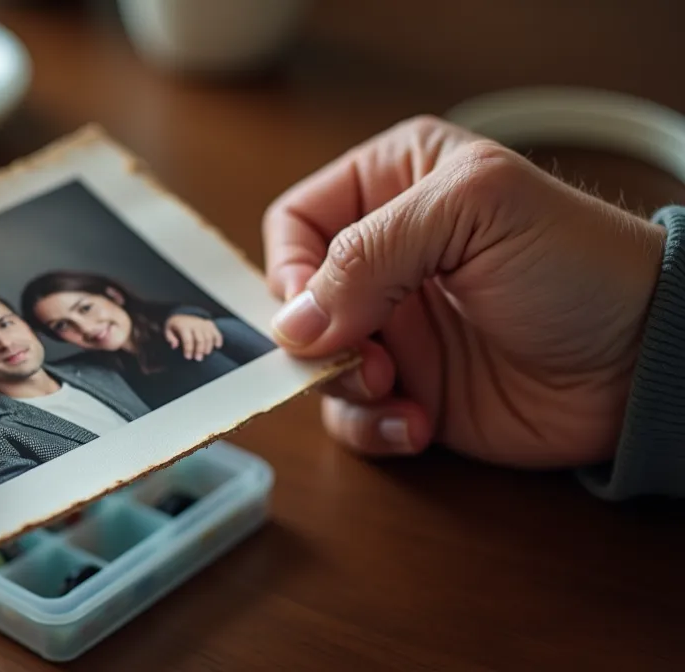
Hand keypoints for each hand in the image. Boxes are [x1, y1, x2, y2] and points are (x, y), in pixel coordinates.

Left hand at [165, 314, 223, 360]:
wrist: (182, 315)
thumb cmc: (175, 326)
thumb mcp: (168, 330)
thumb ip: (170, 338)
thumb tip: (174, 346)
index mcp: (184, 326)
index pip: (188, 339)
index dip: (188, 349)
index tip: (188, 357)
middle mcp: (195, 324)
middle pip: (200, 339)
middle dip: (199, 350)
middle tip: (198, 359)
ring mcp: (203, 324)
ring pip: (209, 337)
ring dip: (208, 347)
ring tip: (205, 354)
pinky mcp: (209, 324)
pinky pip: (216, 332)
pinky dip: (218, 339)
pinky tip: (217, 346)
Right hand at [263, 115, 664, 467]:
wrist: (645, 359)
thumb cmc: (579, 262)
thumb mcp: (473, 210)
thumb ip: (370, 249)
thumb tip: (295, 322)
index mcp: (393, 187)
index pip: (295, 221)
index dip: (292, 267)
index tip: (318, 308)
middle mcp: (386, 259)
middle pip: (296, 302)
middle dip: (319, 338)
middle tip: (371, 356)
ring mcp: (397, 328)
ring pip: (314, 364)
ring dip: (344, 387)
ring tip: (399, 392)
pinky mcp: (412, 390)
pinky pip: (351, 416)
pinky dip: (373, 428)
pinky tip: (419, 424)